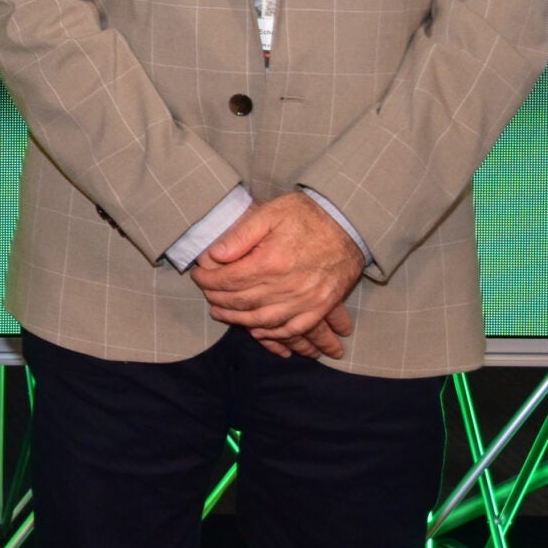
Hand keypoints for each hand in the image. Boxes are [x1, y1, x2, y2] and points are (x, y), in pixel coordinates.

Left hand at [188, 193, 364, 357]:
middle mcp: (287, 286)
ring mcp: (305, 300)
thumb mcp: (271, 213)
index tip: (197, 275)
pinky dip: (273, 334)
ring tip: (221, 313)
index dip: (208, 279)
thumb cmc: (308, 215)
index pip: (229, 279)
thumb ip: (241, 235)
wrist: (350, 224)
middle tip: (205, 294)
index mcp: (271, 262)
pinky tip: (259, 331)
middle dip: (218, 299)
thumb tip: (215, 254)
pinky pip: (293, 329)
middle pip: (242, 301)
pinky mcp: (320, 307)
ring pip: (263, 320)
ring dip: (238, 320)